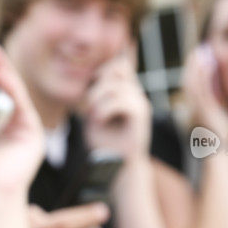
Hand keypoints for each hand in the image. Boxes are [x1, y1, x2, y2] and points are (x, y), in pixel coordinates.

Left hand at [82, 47, 150, 161]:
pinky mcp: (141, 115)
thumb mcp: (93, 112)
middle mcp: (135, 93)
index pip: (119, 63)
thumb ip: (93, 94)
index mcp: (125, 90)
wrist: (117, 164)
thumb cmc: (104, 140)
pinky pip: (120, 101)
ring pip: (115, 85)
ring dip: (97, 98)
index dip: (102, 67)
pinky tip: (98, 121)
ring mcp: (140, 102)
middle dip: (96, 82)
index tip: (88, 88)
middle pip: (116, 68)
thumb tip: (90, 74)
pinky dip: (103, 110)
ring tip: (91, 114)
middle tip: (86, 104)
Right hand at [182, 44, 227, 138]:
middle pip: (188, 80)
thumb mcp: (218, 115)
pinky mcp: (206, 109)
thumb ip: (217, 101)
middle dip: (192, 64)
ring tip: (201, 52)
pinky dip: (203, 75)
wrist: (220, 151)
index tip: (198, 57)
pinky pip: (203, 88)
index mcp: (195, 107)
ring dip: (195, 66)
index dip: (193, 70)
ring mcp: (198, 107)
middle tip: (198, 50)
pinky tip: (209, 64)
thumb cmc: (220, 136)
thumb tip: (219, 90)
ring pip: (193, 82)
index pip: (191, 84)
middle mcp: (194, 106)